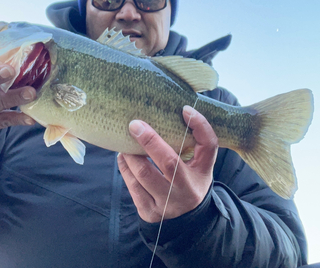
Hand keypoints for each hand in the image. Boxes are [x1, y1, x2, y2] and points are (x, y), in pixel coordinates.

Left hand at [117, 106, 217, 222]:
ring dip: (131, 154)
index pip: (208, 146)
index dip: (199, 126)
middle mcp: (186, 190)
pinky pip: (132, 186)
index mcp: (202, 173)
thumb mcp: (201, 164)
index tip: (185, 109)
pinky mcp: (149, 212)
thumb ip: (196, 140)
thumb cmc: (191, 180)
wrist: (188, 221)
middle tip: (134, 124)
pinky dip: (125, 166)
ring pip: (143, 174)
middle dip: (149, 140)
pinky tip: (124, 156)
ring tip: (125, 140)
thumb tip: (182, 110)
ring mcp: (167, 204)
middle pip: (168, 162)